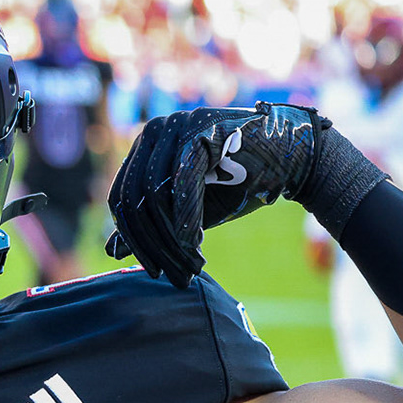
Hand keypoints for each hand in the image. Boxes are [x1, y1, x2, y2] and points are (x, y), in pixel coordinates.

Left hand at [105, 102, 374, 287]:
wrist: (292, 160)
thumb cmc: (237, 183)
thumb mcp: (186, 210)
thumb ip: (151, 224)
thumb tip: (111, 251)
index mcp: (143, 148)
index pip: (120, 198)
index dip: (133, 239)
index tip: (151, 272)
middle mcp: (154, 131)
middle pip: (135, 199)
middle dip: (153, 244)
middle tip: (173, 276)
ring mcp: (176, 126)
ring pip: (155, 194)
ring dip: (171, 238)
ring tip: (191, 265)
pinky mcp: (201, 129)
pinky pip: (182, 180)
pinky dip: (186, 216)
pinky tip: (193, 243)